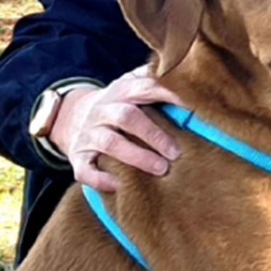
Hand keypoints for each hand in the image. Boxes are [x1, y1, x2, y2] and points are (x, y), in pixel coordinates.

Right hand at [51, 65, 184, 191]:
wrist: (71, 116)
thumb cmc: (119, 104)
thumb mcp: (133, 87)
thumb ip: (157, 84)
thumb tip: (198, 84)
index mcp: (122, 90)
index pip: (146, 88)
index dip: (170, 96)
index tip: (194, 108)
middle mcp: (103, 110)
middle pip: (127, 117)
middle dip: (154, 135)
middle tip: (177, 152)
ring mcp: (88, 133)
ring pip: (109, 144)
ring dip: (136, 157)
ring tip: (161, 169)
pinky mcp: (77, 157)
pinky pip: (85, 170)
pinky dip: (102, 180)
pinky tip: (122, 186)